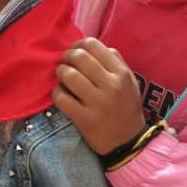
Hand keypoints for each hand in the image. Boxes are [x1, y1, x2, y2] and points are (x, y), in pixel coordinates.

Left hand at [53, 38, 146, 153]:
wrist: (128, 142)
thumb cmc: (125, 108)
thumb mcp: (129, 82)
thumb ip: (114, 61)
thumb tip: (90, 46)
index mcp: (122, 73)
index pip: (93, 45)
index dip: (76, 44)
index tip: (72, 51)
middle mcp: (111, 85)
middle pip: (79, 57)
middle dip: (66, 57)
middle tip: (64, 64)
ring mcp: (98, 102)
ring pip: (69, 75)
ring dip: (60, 73)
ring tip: (62, 77)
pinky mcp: (85, 118)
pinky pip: (62, 98)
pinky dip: (57, 93)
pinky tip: (61, 94)